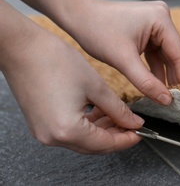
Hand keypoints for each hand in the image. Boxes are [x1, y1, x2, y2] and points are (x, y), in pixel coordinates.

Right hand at [2, 21, 143, 153]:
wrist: (23, 48)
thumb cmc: (55, 61)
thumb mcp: (96, 87)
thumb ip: (118, 109)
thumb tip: (133, 123)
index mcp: (67, 130)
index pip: (105, 144)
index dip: (126, 139)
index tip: (141, 132)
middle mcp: (53, 137)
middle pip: (94, 146)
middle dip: (116, 136)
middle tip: (133, 125)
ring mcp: (44, 132)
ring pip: (83, 139)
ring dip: (103, 130)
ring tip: (120, 116)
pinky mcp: (41, 123)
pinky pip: (70, 131)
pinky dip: (88, 125)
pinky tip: (101, 112)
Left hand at [64, 0, 179, 104]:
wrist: (78, 17)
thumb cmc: (97, 31)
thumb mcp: (123, 60)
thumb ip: (146, 82)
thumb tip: (166, 100)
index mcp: (161, 19)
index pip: (179, 53)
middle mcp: (162, 18)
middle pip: (174, 54)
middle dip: (175, 78)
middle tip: (179, 102)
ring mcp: (155, 24)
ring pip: (165, 56)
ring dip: (165, 75)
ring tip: (168, 98)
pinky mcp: (147, 31)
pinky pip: (155, 54)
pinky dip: (154, 69)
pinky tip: (156, 86)